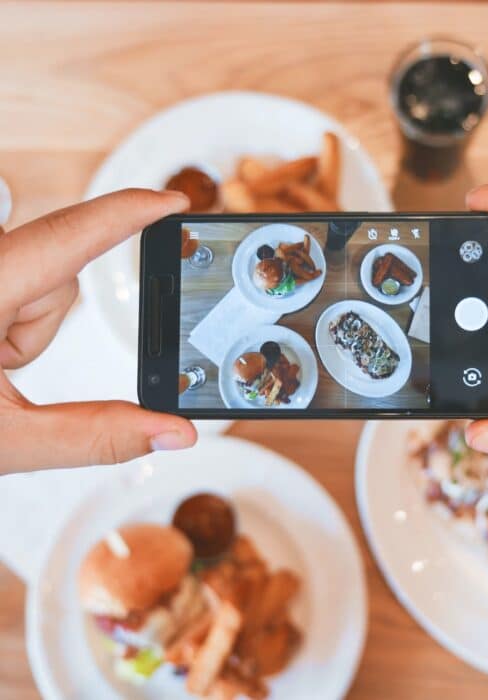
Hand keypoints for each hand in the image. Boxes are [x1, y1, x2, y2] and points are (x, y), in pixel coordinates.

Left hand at [0, 189, 196, 474]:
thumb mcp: (2, 439)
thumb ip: (97, 436)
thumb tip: (174, 432)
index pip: (71, 236)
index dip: (132, 213)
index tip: (175, 200)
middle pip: (57, 273)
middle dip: (44, 325)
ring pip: (37, 284)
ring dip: (24, 327)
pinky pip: (13, 287)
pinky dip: (7, 322)